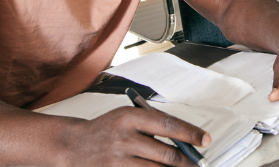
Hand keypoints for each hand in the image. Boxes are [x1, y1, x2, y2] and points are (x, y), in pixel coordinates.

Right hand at [60, 106, 210, 165]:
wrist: (73, 147)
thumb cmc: (106, 130)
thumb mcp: (126, 117)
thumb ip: (153, 126)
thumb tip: (186, 141)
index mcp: (129, 117)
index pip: (168, 125)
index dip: (190, 133)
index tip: (205, 140)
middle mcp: (124, 139)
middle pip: (167, 154)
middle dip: (188, 162)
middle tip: (201, 164)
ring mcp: (118, 161)